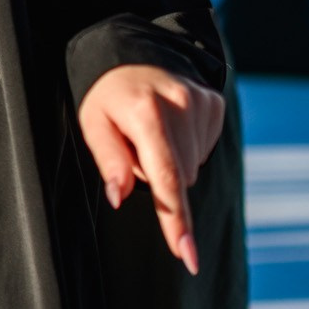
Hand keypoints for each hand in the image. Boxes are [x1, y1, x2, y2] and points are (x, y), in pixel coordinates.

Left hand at [77, 65, 226, 273]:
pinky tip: (170, 124)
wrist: (131, 54)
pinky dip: (185, 146)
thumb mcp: (93, 123)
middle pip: (178, 177)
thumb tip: (120, 197)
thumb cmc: (106, 96)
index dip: (176, 220)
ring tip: (150, 131)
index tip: (188, 254)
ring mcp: (203, 103)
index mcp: (147, 113)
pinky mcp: (216, 103)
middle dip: (155, 174)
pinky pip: (203, 149)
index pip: (166, 178)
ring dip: (171, 160)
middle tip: (133, 144)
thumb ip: (108, 160)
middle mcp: (181, 105)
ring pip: (192, 167)